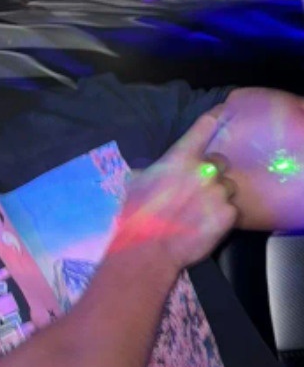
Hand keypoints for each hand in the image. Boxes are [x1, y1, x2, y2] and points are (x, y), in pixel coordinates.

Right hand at [110, 109, 238, 270]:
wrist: (147, 249)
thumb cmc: (136, 214)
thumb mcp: (136, 182)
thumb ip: (153, 170)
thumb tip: (151, 170)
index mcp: (180, 157)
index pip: (205, 126)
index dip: (213, 121)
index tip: (218, 117)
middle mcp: (203, 170)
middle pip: (220, 161)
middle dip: (212, 172)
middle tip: (198, 189)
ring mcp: (218, 192)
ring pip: (228, 186)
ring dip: (218, 195)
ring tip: (201, 211)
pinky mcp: (228, 214)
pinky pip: (231, 209)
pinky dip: (221, 216)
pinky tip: (204, 225)